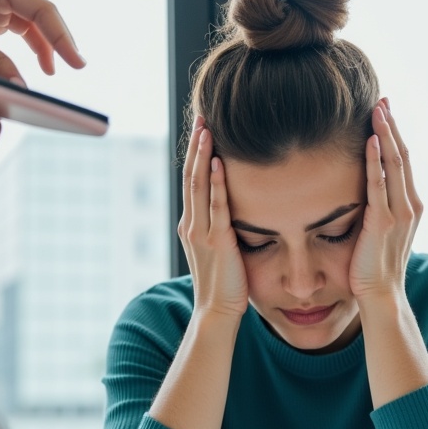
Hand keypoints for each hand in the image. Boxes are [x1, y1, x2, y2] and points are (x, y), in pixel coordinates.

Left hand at [0, 0, 85, 83]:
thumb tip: (21, 87)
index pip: (40, 8)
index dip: (61, 36)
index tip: (75, 62)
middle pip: (42, 16)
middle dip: (59, 42)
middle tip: (77, 67)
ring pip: (34, 27)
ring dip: (47, 49)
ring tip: (55, 72)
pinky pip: (21, 35)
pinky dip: (31, 52)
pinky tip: (39, 70)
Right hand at [178, 117, 248, 318]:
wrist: (217, 312)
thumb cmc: (226, 285)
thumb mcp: (222, 250)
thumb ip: (223, 229)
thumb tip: (236, 211)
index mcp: (192, 225)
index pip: (192, 181)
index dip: (195, 153)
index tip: (202, 128)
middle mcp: (191, 224)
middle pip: (191, 175)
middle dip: (196, 145)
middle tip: (201, 116)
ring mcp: (201, 232)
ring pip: (198, 185)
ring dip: (203, 155)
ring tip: (207, 128)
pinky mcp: (216, 241)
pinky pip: (216, 206)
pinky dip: (217, 182)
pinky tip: (219, 162)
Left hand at [349, 99, 422, 303]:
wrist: (381, 295)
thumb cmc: (373, 266)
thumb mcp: (378, 230)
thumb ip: (376, 208)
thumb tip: (361, 189)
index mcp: (410, 205)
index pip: (402, 161)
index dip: (394, 135)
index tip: (384, 111)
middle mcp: (410, 204)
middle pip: (401, 155)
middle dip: (392, 126)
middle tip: (382, 99)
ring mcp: (400, 213)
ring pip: (394, 164)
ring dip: (385, 134)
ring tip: (377, 109)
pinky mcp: (384, 221)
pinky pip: (379, 184)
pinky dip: (375, 160)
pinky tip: (371, 140)